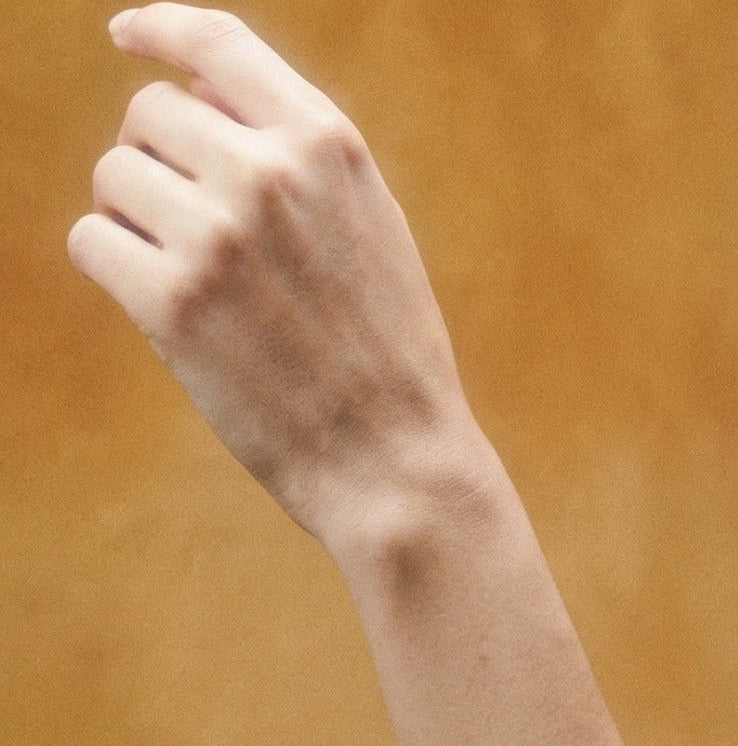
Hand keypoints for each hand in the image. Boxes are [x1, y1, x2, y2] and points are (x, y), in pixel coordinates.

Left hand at [68, 4, 478, 547]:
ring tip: (196, 282)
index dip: (161, 28)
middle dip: (159, 164)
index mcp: (328, 146)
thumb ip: (304, 160)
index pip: (218, 44)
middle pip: (149, 114)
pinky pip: (90, 242)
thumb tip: (197, 96)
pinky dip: (112, 271)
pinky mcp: (170, 302)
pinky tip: (167, 313)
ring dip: (135, 222)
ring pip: (113, 177)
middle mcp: (269, 174)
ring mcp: (216, 235)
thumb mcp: (374, 230)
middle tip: (197, 235)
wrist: (395, 459)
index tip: (128, 36)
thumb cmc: (388, 355)